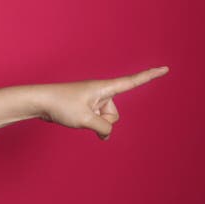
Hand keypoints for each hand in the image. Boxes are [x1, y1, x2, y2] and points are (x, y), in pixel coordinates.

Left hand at [36, 66, 168, 140]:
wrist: (38, 101)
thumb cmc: (60, 105)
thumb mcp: (86, 119)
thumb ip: (103, 128)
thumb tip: (106, 135)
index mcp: (103, 88)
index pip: (132, 82)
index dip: (150, 76)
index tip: (166, 68)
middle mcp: (100, 92)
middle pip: (114, 114)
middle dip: (103, 121)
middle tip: (81, 114)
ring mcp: (92, 101)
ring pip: (104, 120)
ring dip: (93, 124)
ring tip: (73, 115)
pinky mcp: (85, 108)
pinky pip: (95, 121)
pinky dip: (90, 125)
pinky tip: (76, 121)